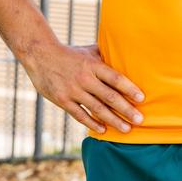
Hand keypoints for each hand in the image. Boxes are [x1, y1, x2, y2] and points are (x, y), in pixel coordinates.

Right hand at [23, 41, 145, 134]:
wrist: (40, 55)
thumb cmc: (70, 53)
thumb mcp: (89, 50)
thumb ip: (106, 55)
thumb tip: (126, 53)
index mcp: (93, 65)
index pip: (115, 78)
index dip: (129, 88)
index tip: (142, 98)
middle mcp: (84, 78)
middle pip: (109, 96)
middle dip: (126, 110)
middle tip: (140, 120)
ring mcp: (73, 90)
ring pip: (97, 109)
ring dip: (113, 120)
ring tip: (126, 129)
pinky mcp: (62, 100)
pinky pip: (80, 115)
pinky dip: (92, 123)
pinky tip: (103, 130)